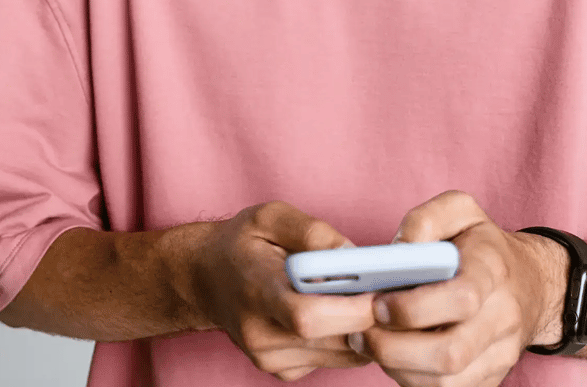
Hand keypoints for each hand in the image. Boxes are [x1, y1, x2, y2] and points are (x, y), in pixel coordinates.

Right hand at [176, 201, 377, 380]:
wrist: (205, 279)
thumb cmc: (241, 244)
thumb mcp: (270, 217)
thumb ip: (313, 232)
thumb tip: (354, 255)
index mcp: (256, 291)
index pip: (307, 316)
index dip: (351, 308)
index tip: (378, 287)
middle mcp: (260, 334)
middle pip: (334, 340)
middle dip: (369, 316)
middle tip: (381, 289)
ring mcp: (269, 358)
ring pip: (343, 355)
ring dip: (362, 328)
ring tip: (358, 295)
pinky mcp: (281, 370)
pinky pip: (333, 360)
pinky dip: (345, 339)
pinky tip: (335, 313)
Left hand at [347, 191, 567, 386]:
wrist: (529, 283)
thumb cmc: (481, 245)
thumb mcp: (460, 211)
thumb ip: (426, 220)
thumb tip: (400, 251)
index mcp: (493, 269)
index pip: (461, 298)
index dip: (413, 308)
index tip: (378, 302)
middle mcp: (504, 316)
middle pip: (450, 352)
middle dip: (394, 348)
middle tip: (362, 332)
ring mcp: (502, 352)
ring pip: (446, 380)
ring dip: (396, 368)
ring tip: (370, 344)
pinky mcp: (491, 376)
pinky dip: (412, 379)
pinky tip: (394, 356)